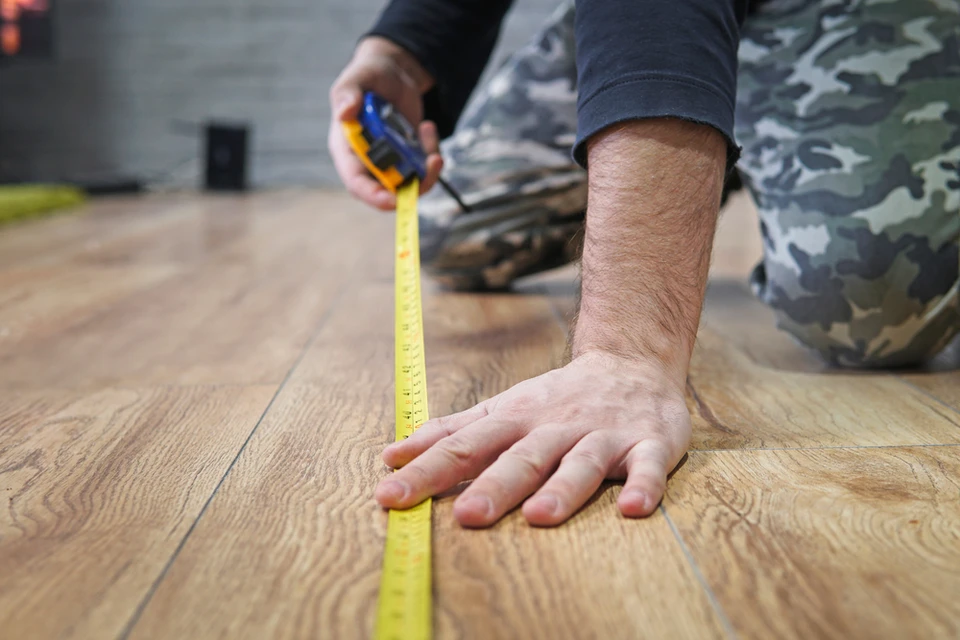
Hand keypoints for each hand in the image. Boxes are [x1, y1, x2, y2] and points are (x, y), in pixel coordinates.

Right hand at [328, 36, 442, 210]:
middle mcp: (368, 162)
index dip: (374, 196)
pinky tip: (427, 127)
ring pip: (411, 184)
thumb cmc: (367, 76)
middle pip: (389, 191)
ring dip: (427, 169)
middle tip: (433, 160)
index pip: (357, 184)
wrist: (392, 73)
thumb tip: (345, 113)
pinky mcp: (410, 157)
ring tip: (429, 131)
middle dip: (413, 185)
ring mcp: (391, 162)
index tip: (393, 199)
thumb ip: (348, 95)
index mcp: (347, 150)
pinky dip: (432, 153)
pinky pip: (424, 168)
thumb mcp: (355, 79)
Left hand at [375, 351, 690, 526]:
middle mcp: (555, 428)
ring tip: (539, 516)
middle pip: (521, 457)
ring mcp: (603, 435)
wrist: (631, 361)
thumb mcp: (501, 409)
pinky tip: (633, 509)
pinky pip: (648, 466)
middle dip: (494, 485)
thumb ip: (451, 432)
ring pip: (581, 462)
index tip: (389, 497)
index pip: (464, 447)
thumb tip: (392, 455)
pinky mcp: (648, 443)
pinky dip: (644, 485)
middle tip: (466, 515)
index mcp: (515, 421)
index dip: (426, 472)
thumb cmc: (558, 397)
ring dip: (562, 488)